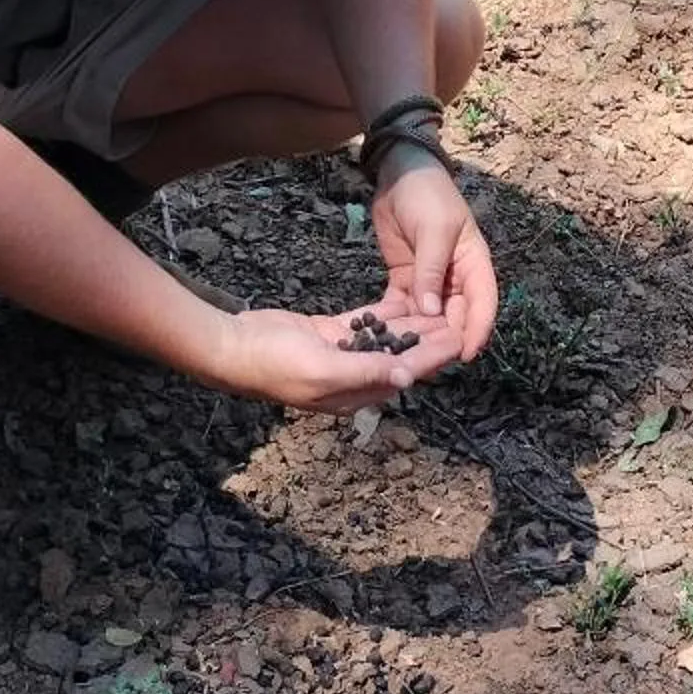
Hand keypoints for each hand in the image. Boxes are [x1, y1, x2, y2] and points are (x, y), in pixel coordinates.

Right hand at [208, 304, 462, 413]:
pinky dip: (383, 315)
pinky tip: (404, 300)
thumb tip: (406, 379)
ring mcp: (339, 355)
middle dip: (429, 340)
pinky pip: (363, 324)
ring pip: (384, 339)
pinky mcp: (327, 334)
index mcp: (353, 393)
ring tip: (438, 307)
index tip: (458, 341)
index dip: (432, 357)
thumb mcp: (323, 369)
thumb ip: (365, 372)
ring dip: (411, 325)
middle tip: (457, 318)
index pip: (403, 373)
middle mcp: (351, 377)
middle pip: (399, 356)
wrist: (234, 346)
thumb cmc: (275, 362)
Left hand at [369, 150, 499, 360]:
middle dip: (441, 341)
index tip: (467, 354)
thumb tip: (430, 312)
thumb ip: (431, 271)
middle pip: (453, 317)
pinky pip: (403, 307)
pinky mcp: (406, 280)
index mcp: (473, 264)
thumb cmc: (428, 196)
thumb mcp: (434, 230)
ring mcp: (430, 282)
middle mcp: (455, 279)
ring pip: (427, 318)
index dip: (477, 330)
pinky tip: (380, 336)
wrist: (400, 175)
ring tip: (400, 357)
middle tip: (425, 364)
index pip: (483, 303)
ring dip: (416, 336)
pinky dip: (394, 320)